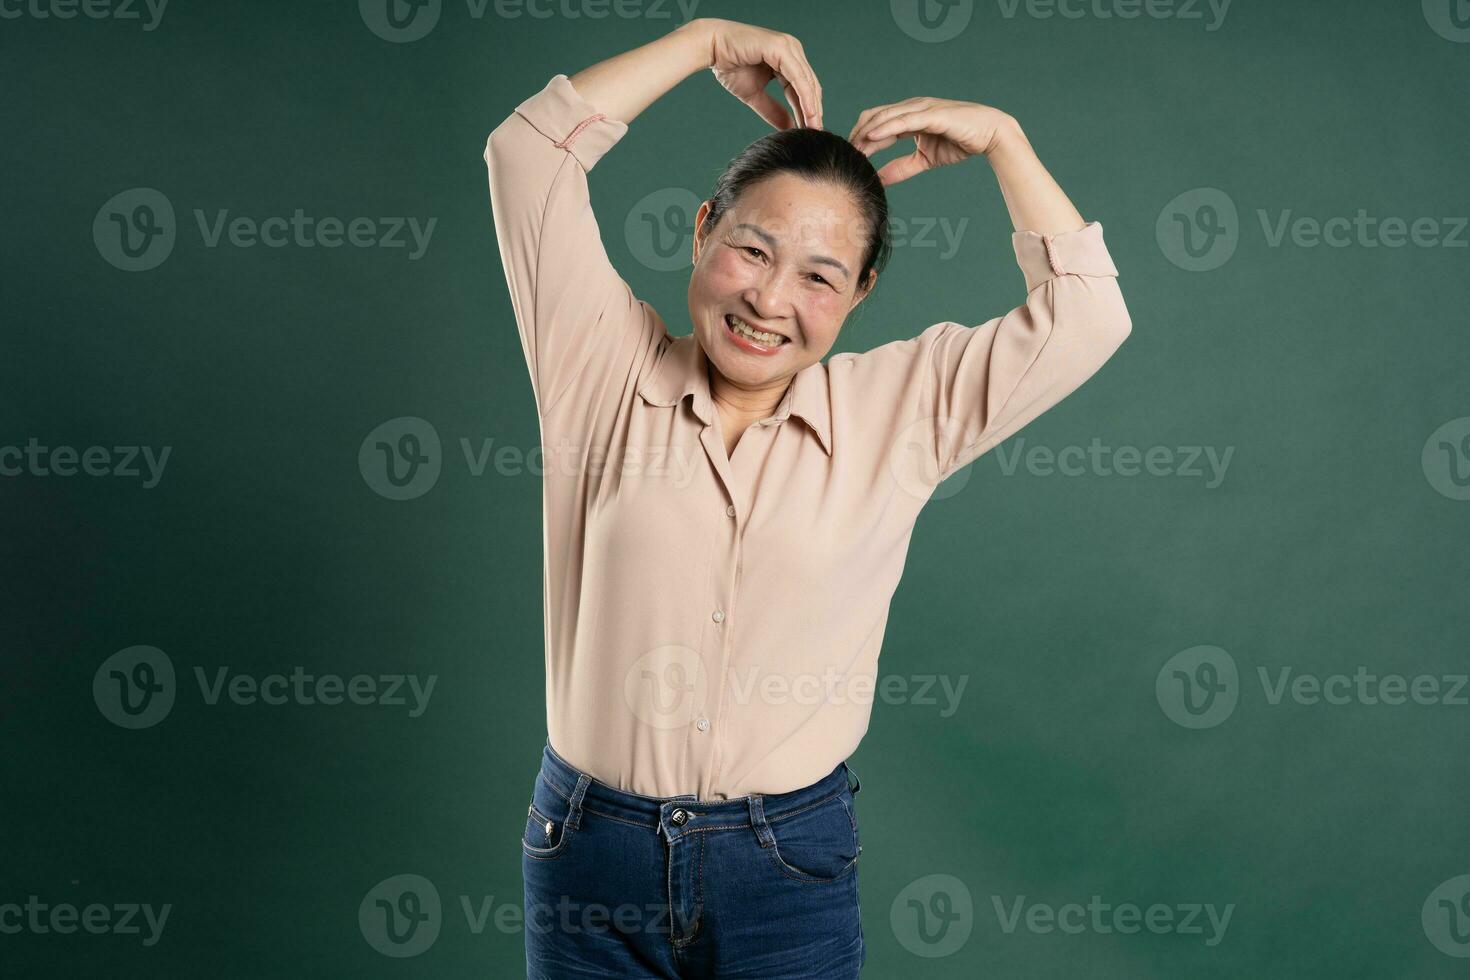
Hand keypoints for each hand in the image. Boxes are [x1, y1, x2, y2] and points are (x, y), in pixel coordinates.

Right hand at [706, 19, 822, 130]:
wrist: (712, 48)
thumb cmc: (730, 65)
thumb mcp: (755, 94)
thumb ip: (772, 110)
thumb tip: (788, 127)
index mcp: (787, 58)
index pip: (804, 87)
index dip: (808, 110)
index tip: (812, 130)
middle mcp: (792, 50)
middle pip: (810, 84)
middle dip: (814, 110)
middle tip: (817, 132)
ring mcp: (788, 47)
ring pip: (807, 81)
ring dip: (812, 106)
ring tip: (814, 127)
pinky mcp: (782, 48)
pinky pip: (798, 76)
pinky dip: (804, 96)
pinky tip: (808, 113)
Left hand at [848, 97, 1017, 185]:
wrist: (990, 135)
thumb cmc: (960, 142)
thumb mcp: (924, 160)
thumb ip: (901, 168)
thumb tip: (880, 179)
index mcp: (909, 116)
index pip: (877, 122)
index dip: (861, 137)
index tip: (849, 153)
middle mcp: (912, 107)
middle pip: (876, 116)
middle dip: (859, 134)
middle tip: (847, 151)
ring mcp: (922, 108)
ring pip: (886, 116)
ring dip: (868, 131)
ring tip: (854, 147)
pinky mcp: (932, 113)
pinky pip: (904, 119)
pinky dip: (886, 127)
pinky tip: (872, 136)